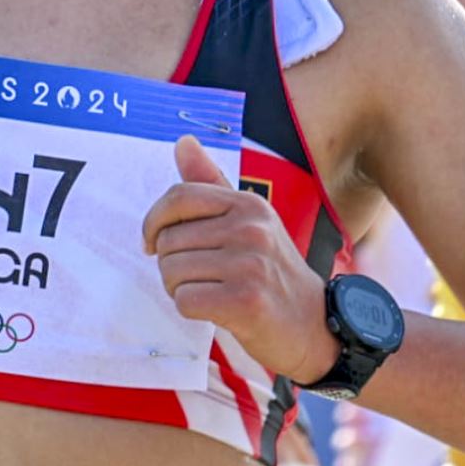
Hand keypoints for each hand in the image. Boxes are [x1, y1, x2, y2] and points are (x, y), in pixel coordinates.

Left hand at [142, 135, 334, 382]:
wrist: (312, 323)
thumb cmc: (271, 271)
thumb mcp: (247, 220)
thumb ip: (210, 183)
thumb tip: (183, 141)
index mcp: (248, 203)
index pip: (179, 196)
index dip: (153, 221)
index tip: (151, 242)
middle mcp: (250, 228)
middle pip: (169, 240)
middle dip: (170, 264)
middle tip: (198, 277)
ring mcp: (250, 265)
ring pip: (172, 272)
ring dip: (179, 289)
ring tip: (209, 292)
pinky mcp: (246, 301)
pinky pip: (185, 300)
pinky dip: (190, 309)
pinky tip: (215, 310)